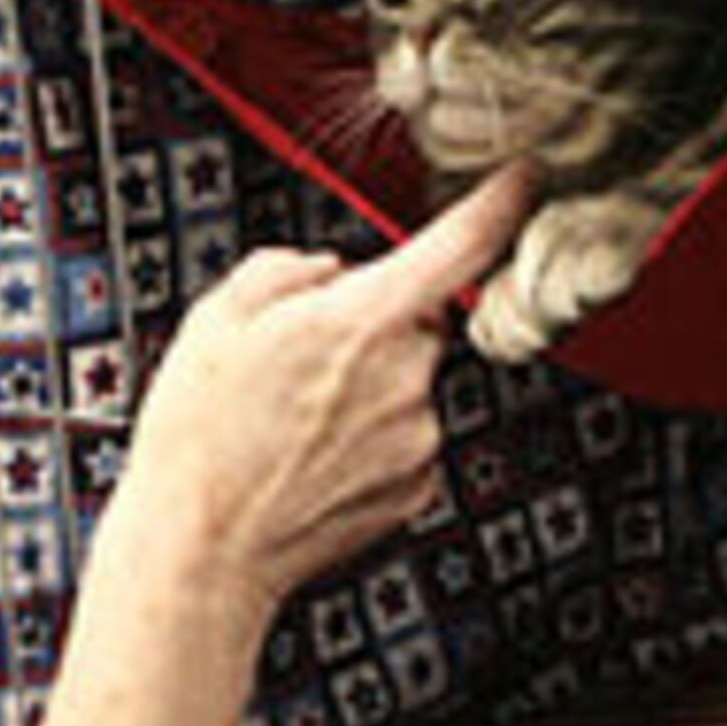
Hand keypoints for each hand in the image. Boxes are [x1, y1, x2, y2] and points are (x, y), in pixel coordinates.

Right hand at [106, 164, 534, 617]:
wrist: (201, 549)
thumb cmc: (199, 437)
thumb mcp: (218, 318)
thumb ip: (288, 270)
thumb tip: (329, 270)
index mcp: (363, 321)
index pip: (461, 244)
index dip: (501, 201)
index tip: (528, 176)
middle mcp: (407, 378)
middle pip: (417, 324)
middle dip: (372, 329)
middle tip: (299, 364)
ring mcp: (417, 438)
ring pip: (409, 385)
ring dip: (367, 391)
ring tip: (292, 424)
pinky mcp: (416, 488)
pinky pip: (405, 439)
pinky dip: (368, 442)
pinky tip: (312, 460)